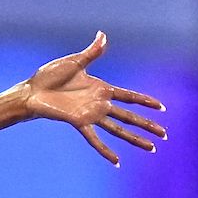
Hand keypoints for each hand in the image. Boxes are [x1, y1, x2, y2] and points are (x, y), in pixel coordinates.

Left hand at [19, 33, 167, 164]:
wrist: (33, 91)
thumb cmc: (50, 76)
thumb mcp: (74, 61)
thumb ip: (92, 52)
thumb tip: (102, 35)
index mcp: (102, 88)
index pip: (130, 96)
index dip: (145, 101)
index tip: (162, 108)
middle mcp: (99, 104)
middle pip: (129, 117)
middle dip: (147, 125)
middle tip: (165, 135)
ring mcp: (91, 115)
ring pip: (118, 130)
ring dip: (135, 139)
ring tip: (152, 149)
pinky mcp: (79, 122)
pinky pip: (95, 139)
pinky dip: (105, 151)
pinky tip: (117, 162)